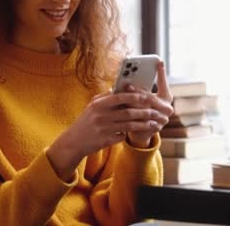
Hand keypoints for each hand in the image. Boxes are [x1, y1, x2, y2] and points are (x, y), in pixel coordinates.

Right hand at [47, 89, 166, 180]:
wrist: (74, 141)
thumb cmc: (86, 121)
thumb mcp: (92, 106)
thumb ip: (106, 97)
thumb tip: (120, 87)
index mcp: (98, 104)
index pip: (119, 97)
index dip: (134, 96)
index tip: (147, 95)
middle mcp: (100, 115)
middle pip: (127, 112)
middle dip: (144, 111)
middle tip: (156, 111)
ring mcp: (103, 129)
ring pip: (129, 125)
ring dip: (143, 124)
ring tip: (154, 123)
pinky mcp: (105, 141)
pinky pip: (123, 136)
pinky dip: (131, 134)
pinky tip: (140, 132)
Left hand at [126, 61, 173, 147]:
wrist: (141, 131)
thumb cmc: (141, 108)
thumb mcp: (142, 97)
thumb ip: (139, 89)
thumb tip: (126, 79)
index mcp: (166, 96)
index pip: (163, 82)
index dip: (161, 72)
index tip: (159, 61)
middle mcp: (167, 107)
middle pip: (150, 97)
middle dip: (137, 91)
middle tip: (127, 84)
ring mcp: (162, 118)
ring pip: (144, 109)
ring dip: (131, 103)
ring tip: (122, 98)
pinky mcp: (155, 128)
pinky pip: (141, 120)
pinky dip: (131, 114)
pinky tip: (123, 111)